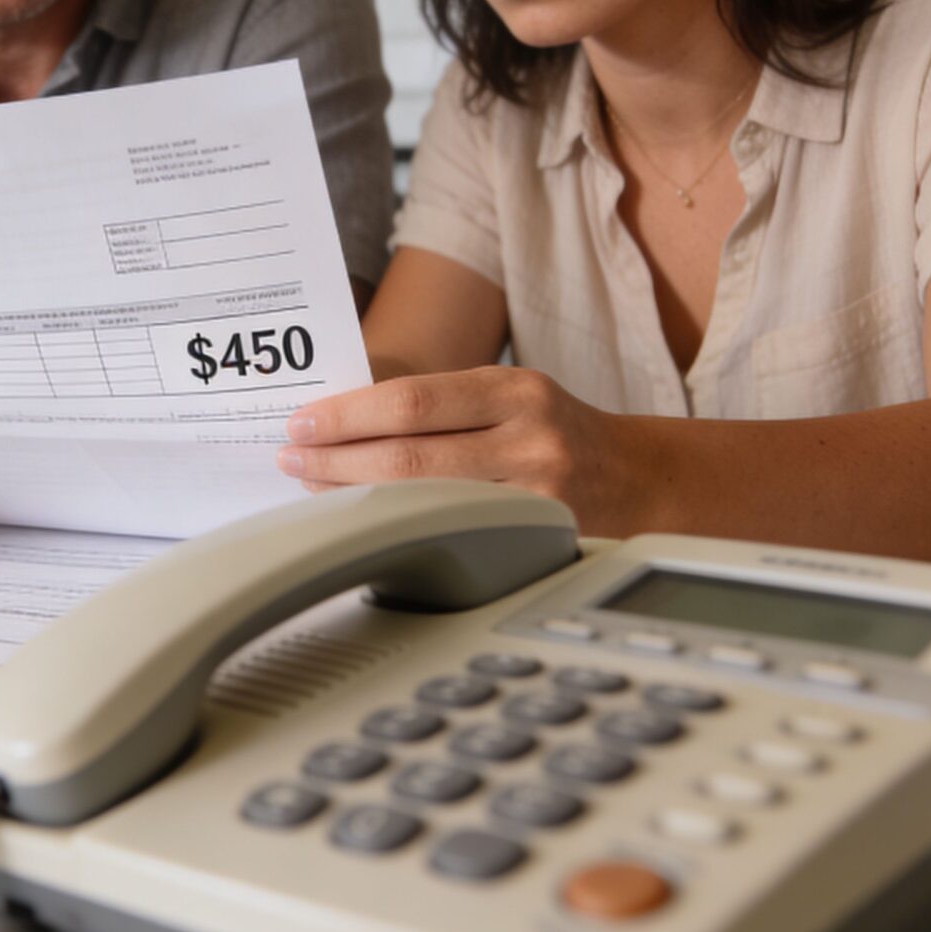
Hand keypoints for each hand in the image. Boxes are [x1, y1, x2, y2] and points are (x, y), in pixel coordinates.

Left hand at [276, 367, 606, 510]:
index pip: (412, 400)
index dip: (348, 416)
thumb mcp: (509, 396)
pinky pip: (453, 534)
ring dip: (358, 495)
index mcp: (516, 390)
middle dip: (338, 458)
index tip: (302, 423)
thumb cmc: (554, 431)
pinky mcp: (537, 541)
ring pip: (425, 501)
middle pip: (411, 454)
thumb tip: (344, 416)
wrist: (638, 479)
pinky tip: (368, 520)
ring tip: (315, 488)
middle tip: (292, 458)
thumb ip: (442, 403)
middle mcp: (530, 439)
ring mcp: (536, 497)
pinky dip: (400, 525)